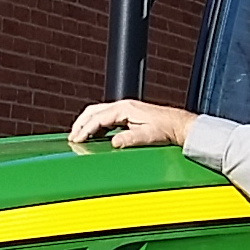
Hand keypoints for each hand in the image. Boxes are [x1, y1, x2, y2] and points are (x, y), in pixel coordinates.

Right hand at [69, 101, 196, 147]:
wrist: (177, 125)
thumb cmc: (165, 129)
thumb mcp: (147, 136)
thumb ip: (129, 139)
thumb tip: (113, 143)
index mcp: (124, 108)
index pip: (97, 118)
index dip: (85, 129)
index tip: (76, 140)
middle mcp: (122, 106)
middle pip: (93, 112)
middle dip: (80, 124)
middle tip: (72, 138)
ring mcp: (124, 109)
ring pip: (97, 113)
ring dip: (86, 124)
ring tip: (78, 136)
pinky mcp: (127, 114)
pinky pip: (104, 117)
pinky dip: (94, 125)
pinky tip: (93, 135)